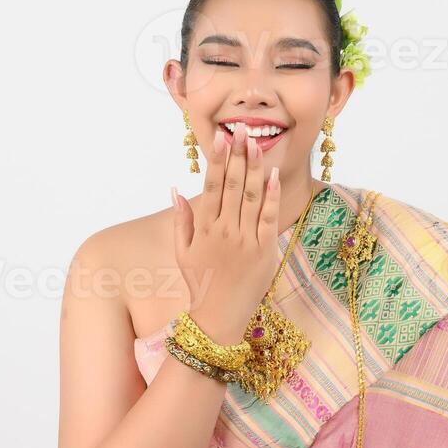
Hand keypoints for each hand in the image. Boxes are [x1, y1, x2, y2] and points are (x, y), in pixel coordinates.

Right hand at [170, 120, 282, 342]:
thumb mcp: (183, 252)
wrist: (218, 318)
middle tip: (242, 129)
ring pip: (252, 196)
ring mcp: (246, 240)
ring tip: (257, 143)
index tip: (221, 137)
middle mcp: (225, 230)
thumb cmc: (200, 284)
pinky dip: (271, 195)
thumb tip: (175, 188)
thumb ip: (181, 219)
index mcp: (204, 228)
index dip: (217, 160)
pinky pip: (269, 217)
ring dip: (255, 167)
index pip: (211, 186)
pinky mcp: (264, 251)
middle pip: (233, 185)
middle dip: (238, 155)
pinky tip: (273, 174)